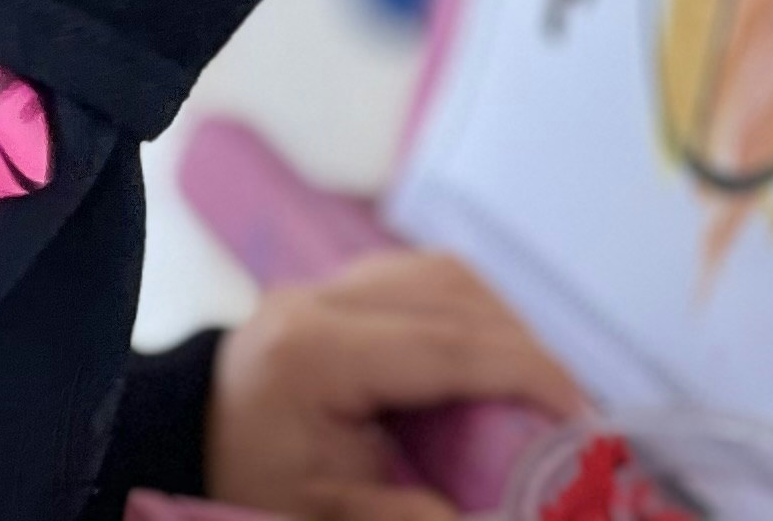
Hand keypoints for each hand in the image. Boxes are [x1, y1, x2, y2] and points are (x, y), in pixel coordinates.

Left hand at [207, 250, 585, 520]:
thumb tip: (497, 517)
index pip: (442, 345)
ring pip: (443, 275)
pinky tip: (494, 360)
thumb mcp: (319, 517)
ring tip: (538, 389)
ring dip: (504, 325)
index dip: (523, 372)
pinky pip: (425, 279)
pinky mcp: (340, 286)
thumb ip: (405, 517)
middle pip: (451, 295)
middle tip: (570, 412)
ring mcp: (327, 284)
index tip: (580, 414)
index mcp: (310, 353)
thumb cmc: (253, 483)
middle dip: (524, 349)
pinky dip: (474, 315)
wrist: (191, 449)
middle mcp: (317, 299)